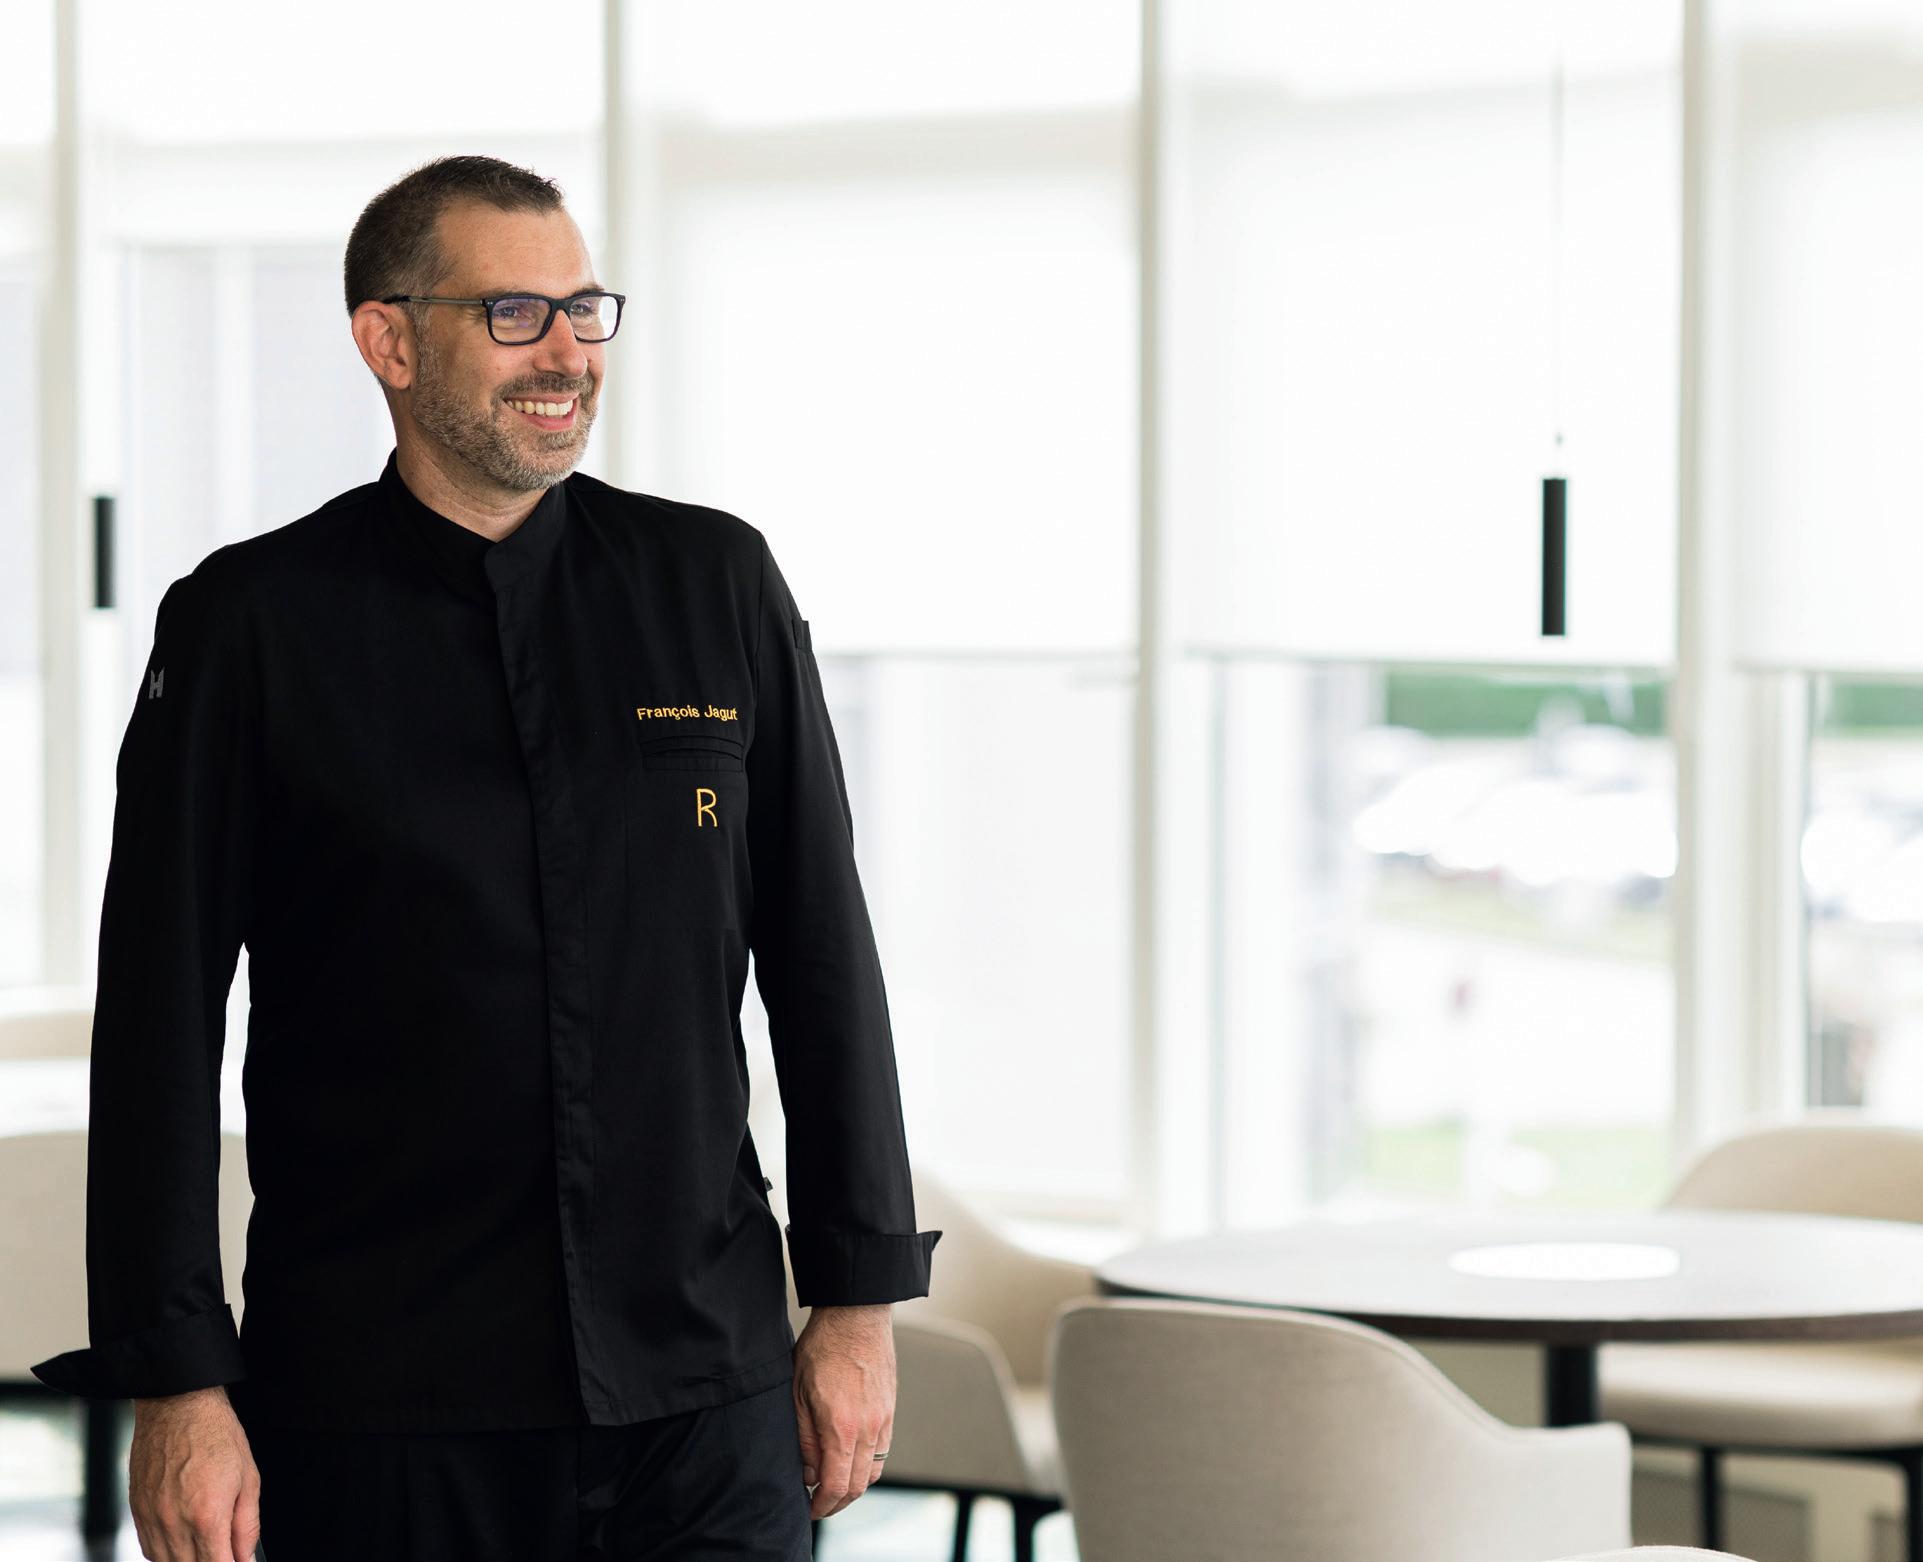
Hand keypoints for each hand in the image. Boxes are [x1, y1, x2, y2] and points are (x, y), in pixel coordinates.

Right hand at [128, 1386, 260, 1561]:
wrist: (178, 1406)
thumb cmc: (215, 1434)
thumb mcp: (249, 1478)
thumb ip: (247, 1525)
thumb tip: (246, 1556)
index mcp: (207, 1516)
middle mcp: (175, 1523)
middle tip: (224, 1553)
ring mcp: (151, 1519)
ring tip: (205, 1548)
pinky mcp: (137, 1511)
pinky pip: (148, 1549)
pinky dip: (166, 1555)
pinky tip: (182, 1544)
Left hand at [792, 1304, 894, 1519]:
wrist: (856, 1315)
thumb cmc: (822, 1349)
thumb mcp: (798, 1395)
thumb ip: (804, 1440)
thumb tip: (809, 1474)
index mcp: (842, 1427)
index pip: (837, 1486)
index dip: (822, 1506)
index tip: (809, 1509)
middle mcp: (869, 1428)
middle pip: (858, 1485)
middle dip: (837, 1502)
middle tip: (818, 1503)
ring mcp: (884, 1419)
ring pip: (873, 1470)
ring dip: (853, 1485)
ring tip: (832, 1483)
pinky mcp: (890, 1409)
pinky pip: (882, 1450)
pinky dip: (866, 1464)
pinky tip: (849, 1457)